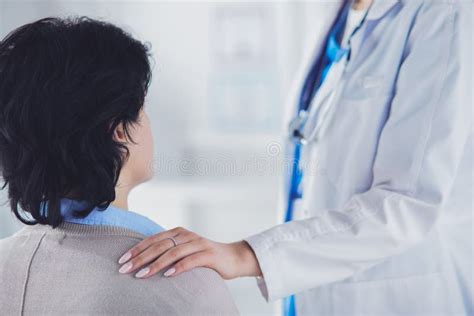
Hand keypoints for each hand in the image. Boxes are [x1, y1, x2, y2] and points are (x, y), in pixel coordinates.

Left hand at [117, 226, 262, 278]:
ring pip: (172, 252)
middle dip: (140, 258)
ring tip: (141, 275)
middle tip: (125, 269)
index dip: (136, 249)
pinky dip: (179, 267)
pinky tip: (168, 275)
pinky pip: (191, 260)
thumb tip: (143, 262)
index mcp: (178, 233)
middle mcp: (186, 236)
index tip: (122, 261)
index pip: (153, 240)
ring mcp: (198, 244)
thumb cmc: (205, 257)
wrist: (233, 258)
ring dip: (155, 264)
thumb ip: (168, 252)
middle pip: (159, 246)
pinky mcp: (208, 254)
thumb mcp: (184, 251)